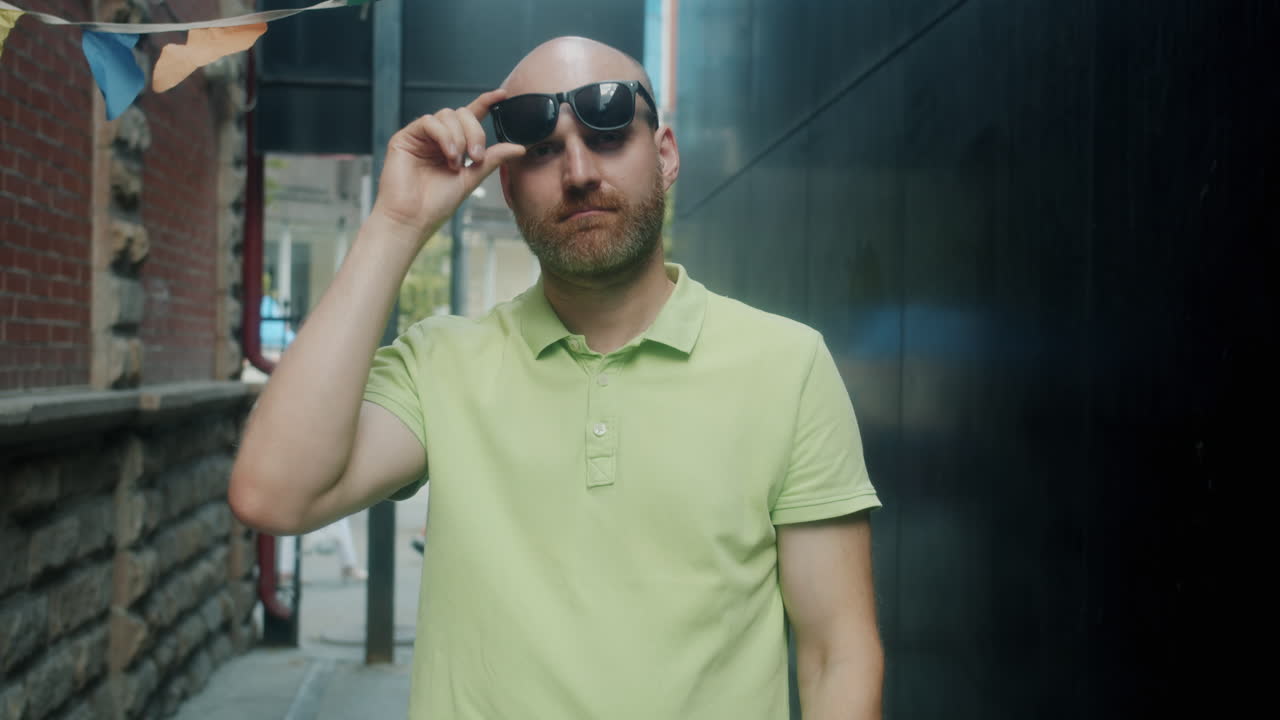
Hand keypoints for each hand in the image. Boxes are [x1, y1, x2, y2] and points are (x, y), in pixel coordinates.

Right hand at [370, 89, 525, 238]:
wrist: (412, 219)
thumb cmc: (437, 204)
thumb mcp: (471, 178)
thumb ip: (492, 159)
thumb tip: (519, 147)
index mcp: (452, 146)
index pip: (470, 117)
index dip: (485, 102)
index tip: (502, 94)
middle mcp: (436, 138)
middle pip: (460, 113)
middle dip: (474, 132)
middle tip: (475, 157)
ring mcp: (420, 137)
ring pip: (447, 115)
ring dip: (459, 138)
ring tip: (457, 163)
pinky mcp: (405, 137)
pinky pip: (429, 122)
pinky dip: (444, 136)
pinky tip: (448, 156)